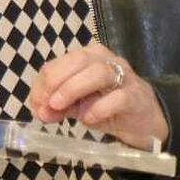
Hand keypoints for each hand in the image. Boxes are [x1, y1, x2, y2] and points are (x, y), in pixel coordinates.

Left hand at [28, 44, 168, 150]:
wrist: (144, 121)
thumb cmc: (107, 107)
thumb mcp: (78, 106)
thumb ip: (59, 107)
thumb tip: (40, 112)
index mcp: (87, 58)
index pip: (57, 63)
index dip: (42, 84)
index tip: (36, 105)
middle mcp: (105, 60)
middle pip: (77, 60)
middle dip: (56, 81)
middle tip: (47, 104)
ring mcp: (123, 76)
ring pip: (97, 72)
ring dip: (73, 89)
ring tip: (60, 107)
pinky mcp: (136, 96)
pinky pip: (118, 97)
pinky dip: (99, 107)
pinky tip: (87, 118)